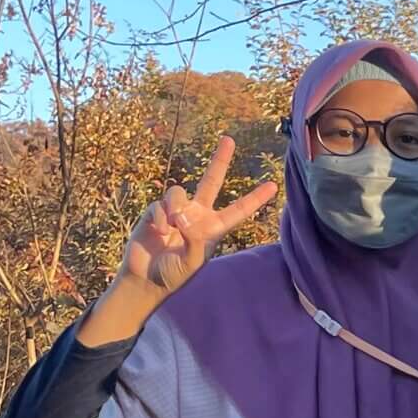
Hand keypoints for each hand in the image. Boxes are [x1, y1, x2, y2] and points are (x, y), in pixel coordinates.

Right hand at [120, 137, 277, 298]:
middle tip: (228, 139)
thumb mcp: (192, 262)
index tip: (272, 186)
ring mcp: (177, 211)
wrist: (145, 278)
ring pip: (178, 192)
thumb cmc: (173, 274)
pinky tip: (159, 232)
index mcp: (213, 228)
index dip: (254, 198)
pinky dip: (160, 217)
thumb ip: (194, 240)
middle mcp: (197, 215)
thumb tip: (185, 217)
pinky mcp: (156, 211)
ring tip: (173, 228)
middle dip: (219, 160)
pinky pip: (160, 205)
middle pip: (211, 181)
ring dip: (175, 208)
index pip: (238, 211)